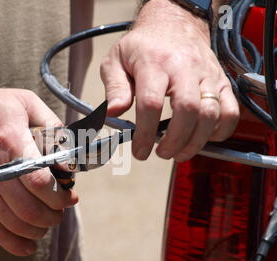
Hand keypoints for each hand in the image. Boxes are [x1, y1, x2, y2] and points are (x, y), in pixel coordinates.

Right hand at [0, 88, 77, 255]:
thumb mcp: (22, 101)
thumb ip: (50, 122)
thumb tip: (69, 148)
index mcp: (11, 144)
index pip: (40, 182)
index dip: (60, 194)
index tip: (70, 194)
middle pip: (31, 209)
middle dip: (54, 214)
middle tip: (62, 207)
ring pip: (17, 224)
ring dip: (40, 228)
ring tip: (48, 220)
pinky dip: (16, 244)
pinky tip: (30, 244)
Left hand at [100, 0, 238, 161]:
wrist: (175, 23)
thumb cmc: (143, 46)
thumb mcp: (116, 61)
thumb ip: (114, 88)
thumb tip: (113, 114)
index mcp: (154, 63)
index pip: (151, 103)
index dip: (145, 133)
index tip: (139, 150)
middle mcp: (184, 68)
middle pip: (187, 110)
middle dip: (174, 140)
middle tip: (161, 153)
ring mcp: (207, 75)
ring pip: (211, 114)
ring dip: (195, 142)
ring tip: (178, 152)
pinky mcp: (222, 81)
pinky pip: (231, 111)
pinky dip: (220, 131)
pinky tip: (202, 138)